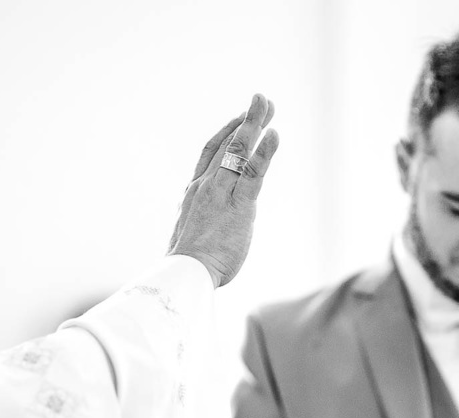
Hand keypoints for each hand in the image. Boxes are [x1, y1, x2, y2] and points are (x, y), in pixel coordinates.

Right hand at [168, 94, 278, 287]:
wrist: (184, 275)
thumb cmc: (187, 265)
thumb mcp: (192, 234)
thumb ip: (203, 222)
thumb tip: (211, 227)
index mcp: (194, 192)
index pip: (210, 153)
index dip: (225, 132)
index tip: (239, 119)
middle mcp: (206, 186)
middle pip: (226, 144)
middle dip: (245, 120)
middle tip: (260, 101)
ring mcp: (221, 193)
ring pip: (238, 151)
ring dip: (254, 124)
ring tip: (268, 105)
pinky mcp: (238, 206)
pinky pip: (253, 173)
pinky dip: (264, 152)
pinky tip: (274, 134)